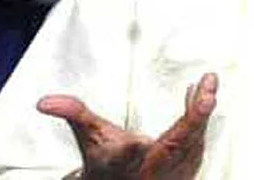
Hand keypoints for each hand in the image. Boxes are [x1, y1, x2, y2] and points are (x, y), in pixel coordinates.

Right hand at [37, 72, 217, 179]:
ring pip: (193, 141)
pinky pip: (199, 140)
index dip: (129, 151)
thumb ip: (74, 114)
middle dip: (194, 118)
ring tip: (209, 82)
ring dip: (202, 112)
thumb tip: (44, 102)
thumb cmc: (106, 159)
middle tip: (208, 91)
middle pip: (175, 146)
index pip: (126, 157)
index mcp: (123, 165)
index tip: (135, 142)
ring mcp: (173, 172)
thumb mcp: (89, 137)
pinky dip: (201, 117)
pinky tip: (204, 92)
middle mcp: (151, 172)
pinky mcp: (188, 166)